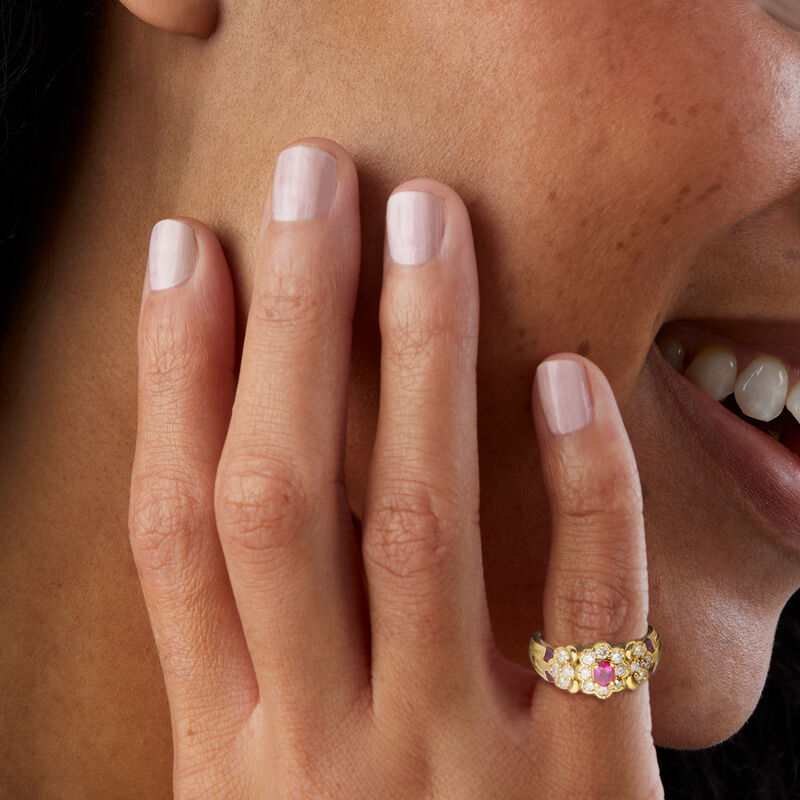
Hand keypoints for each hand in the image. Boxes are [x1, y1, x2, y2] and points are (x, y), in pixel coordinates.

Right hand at [129, 138, 663, 798]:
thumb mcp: (266, 793)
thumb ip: (250, 670)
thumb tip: (227, 493)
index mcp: (228, 751)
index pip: (176, 527)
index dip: (170, 374)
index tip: (183, 250)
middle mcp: (326, 748)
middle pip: (285, 491)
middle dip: (288, 321)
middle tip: (312, 180)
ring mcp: (458, 769)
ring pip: (422, 517)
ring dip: (419, 355)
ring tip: (423, 223)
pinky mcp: (585, 790)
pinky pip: (587, 611)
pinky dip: (580, 486)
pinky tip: (566, 374)